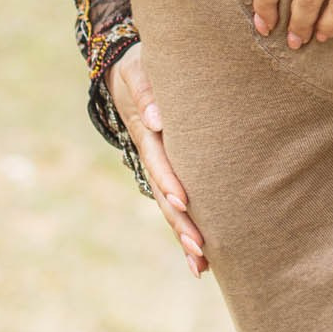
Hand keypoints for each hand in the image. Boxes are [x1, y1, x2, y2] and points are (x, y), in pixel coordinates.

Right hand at [107, 45, 207, 275]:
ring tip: (201, 265)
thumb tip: (159, 120)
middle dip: (181, 222)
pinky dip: (185, 229)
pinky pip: (176, 202)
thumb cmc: (141, 66)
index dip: (169, 180)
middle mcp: (150, 154)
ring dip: (184, 235)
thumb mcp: (138, 70)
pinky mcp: (168, 169)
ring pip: (169, 206)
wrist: (129, 68)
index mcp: (146, 130)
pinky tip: (202, 259)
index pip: (158, 160)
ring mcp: (158, 165)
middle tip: (200, 247)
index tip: (183, 201)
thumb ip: (147, 91)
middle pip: (164, 194)